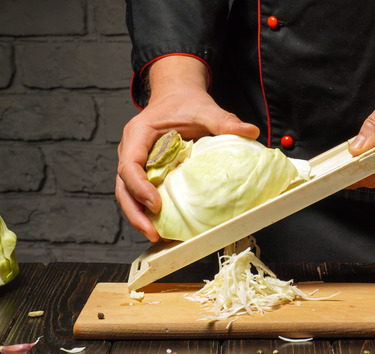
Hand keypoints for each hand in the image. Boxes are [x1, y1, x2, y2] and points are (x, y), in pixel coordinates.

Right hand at [116, 56, 259, 240]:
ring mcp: (135, 163)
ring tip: (157, 237)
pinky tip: (165, 227)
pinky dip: (148, 212)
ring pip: (127, 195)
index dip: (139, 187)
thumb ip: (225, 121)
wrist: (175, 95)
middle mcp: (130, 150)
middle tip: (153, 234)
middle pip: (122, 187)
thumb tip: (251, 131)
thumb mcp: (205, 109)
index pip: (129, 165)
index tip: (156, 204)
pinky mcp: (144, 172)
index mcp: (138, 134)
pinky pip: (140, 194)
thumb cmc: (185, 102)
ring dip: (139, 218)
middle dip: (135, 213)